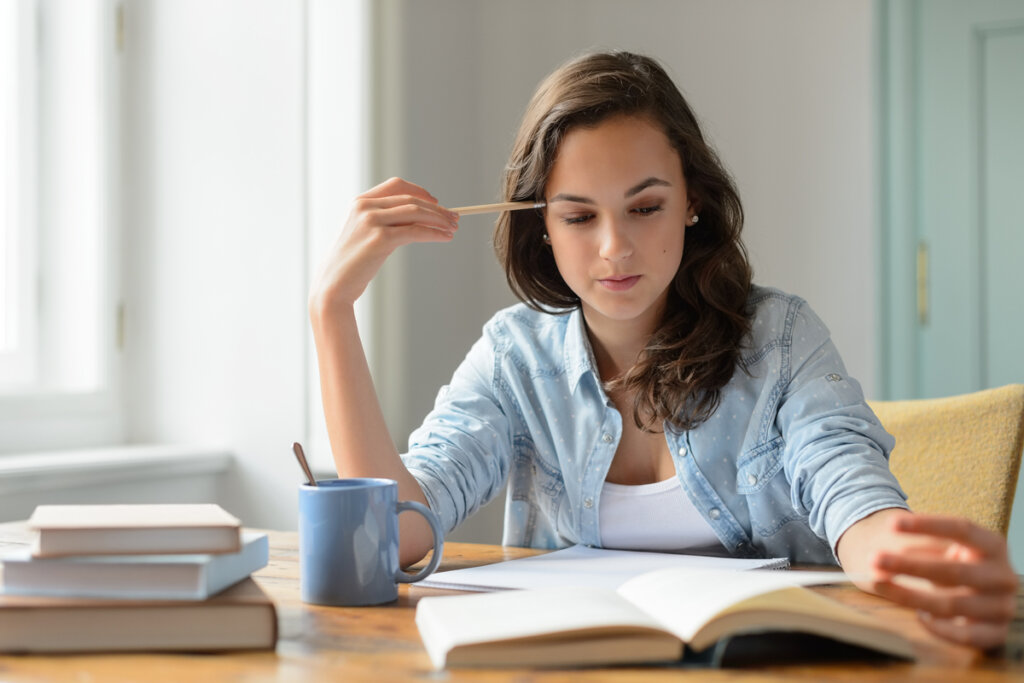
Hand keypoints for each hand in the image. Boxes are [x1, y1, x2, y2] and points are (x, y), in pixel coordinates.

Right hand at [309, 177, 458, 312]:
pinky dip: (434, 233)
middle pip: (411, 199)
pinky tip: (445, 237)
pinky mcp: (380, 239)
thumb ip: (385, 222)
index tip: (435, 201)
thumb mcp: (364, 235)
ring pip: (416, 212)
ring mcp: (371, 221)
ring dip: (439, 219)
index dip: (419, 191)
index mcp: (360, 202)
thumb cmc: (350, 265)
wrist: (333, 287)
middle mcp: (364, 207)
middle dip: (436, 208)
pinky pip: (416, 231)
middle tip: (454, 217)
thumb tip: (417, 220)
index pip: (396, 185)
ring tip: (453, 227)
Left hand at [867, 513, 1017, 649]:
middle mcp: (1002, 575)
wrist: (973, 593)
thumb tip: (880, 562)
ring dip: (910, 596)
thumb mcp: (939, 550)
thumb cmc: (951, 564)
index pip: (962, 529)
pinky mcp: (995, 632)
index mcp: (993, 545)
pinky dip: (938, 627)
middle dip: (909, 565)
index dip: (927, 525)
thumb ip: (917, 551)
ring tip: (879, 584)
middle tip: (874, 558)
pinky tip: (919, 616)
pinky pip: (964, 635)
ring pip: (951, 604)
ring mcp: (1001, 605)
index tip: (890, 523)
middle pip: (953, 570)